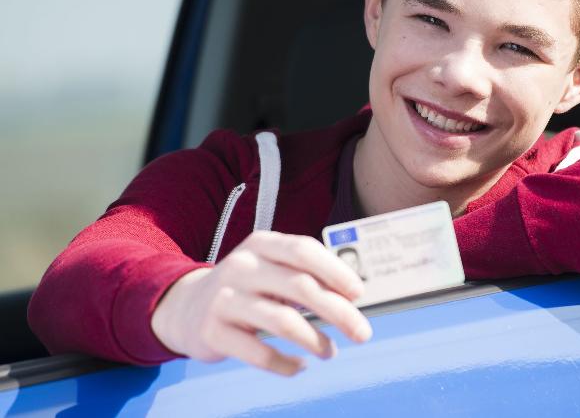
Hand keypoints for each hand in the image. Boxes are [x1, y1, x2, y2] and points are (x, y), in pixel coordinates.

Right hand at [151, 231, 370, 374]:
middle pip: (301, 286)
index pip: (304, 250)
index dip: (336, 271)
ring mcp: (225, 299)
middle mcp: (242, 266)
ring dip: (316, 341)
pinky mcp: (214, 332)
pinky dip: (287, 364)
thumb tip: (352, 296)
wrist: (186, 307)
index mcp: (260, 244)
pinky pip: (260, 354)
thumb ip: (304, 273)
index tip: (359, 293)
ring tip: (331, 352)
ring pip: (283, 322)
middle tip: (363, 333)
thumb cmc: (246, 287)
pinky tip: (300, 366)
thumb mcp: (269, 267)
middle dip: (339, 312)